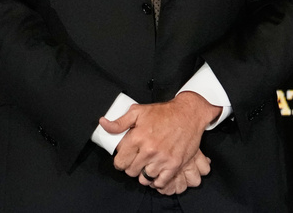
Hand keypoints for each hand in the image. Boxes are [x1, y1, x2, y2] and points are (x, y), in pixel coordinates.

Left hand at [100, 91, 220, 190]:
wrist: (189, 113)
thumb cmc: (164, 113)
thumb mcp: (139, 111)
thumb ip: (119, 122)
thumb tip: (103, 124)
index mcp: (137, 137)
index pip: (120, 162)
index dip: (122, 160)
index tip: (127, 157)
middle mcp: (149, 150)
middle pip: (131, 172)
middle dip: (133, 166)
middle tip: (139, 158)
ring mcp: (162, 158)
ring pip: (144, 178)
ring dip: (145, 173)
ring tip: (149, 164)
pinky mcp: (175, 164)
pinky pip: (160, 181)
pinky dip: (157, 179)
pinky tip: (157, 170)